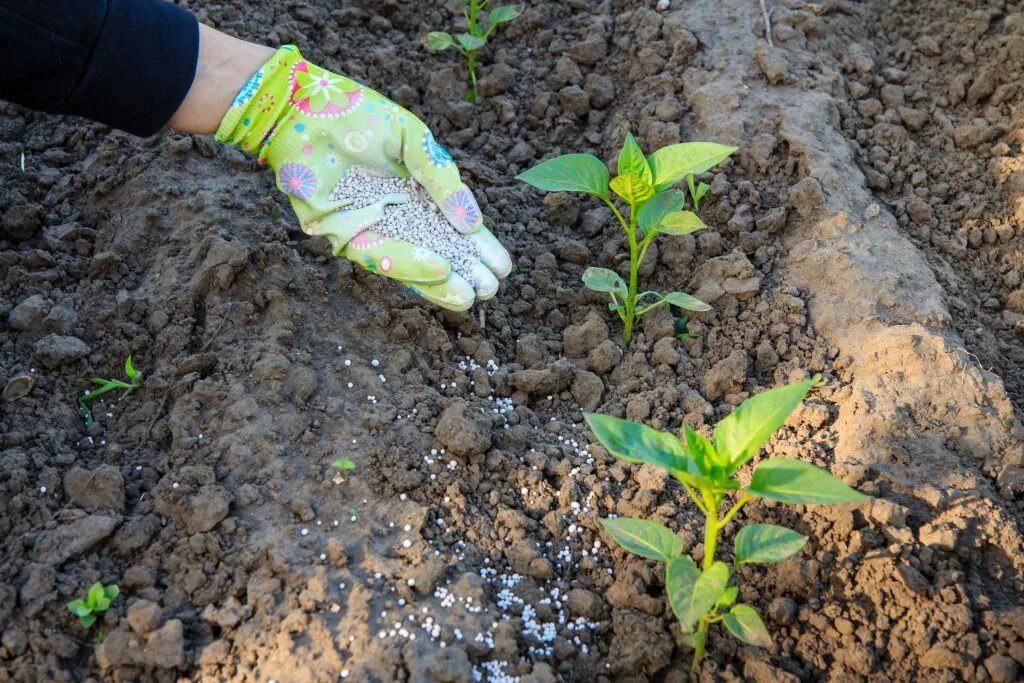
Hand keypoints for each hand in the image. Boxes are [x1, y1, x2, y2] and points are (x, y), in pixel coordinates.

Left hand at [214, 46, 510, 310]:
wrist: (305, 108)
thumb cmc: (360, 116)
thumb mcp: (414, 141)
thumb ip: (442, 179)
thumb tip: (472, 224)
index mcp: (418, 194)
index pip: (453, 228)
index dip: (478, 247)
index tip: (503, 267)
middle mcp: (397, 216)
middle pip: (436, 252)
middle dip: (464, 272)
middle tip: (491, 289)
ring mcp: (372, 228)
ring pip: (410, 263)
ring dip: (439, 282)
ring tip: (469, 296)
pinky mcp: (343, 234)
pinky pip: (380, 256)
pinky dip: (409, 265)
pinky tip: (439, 270)